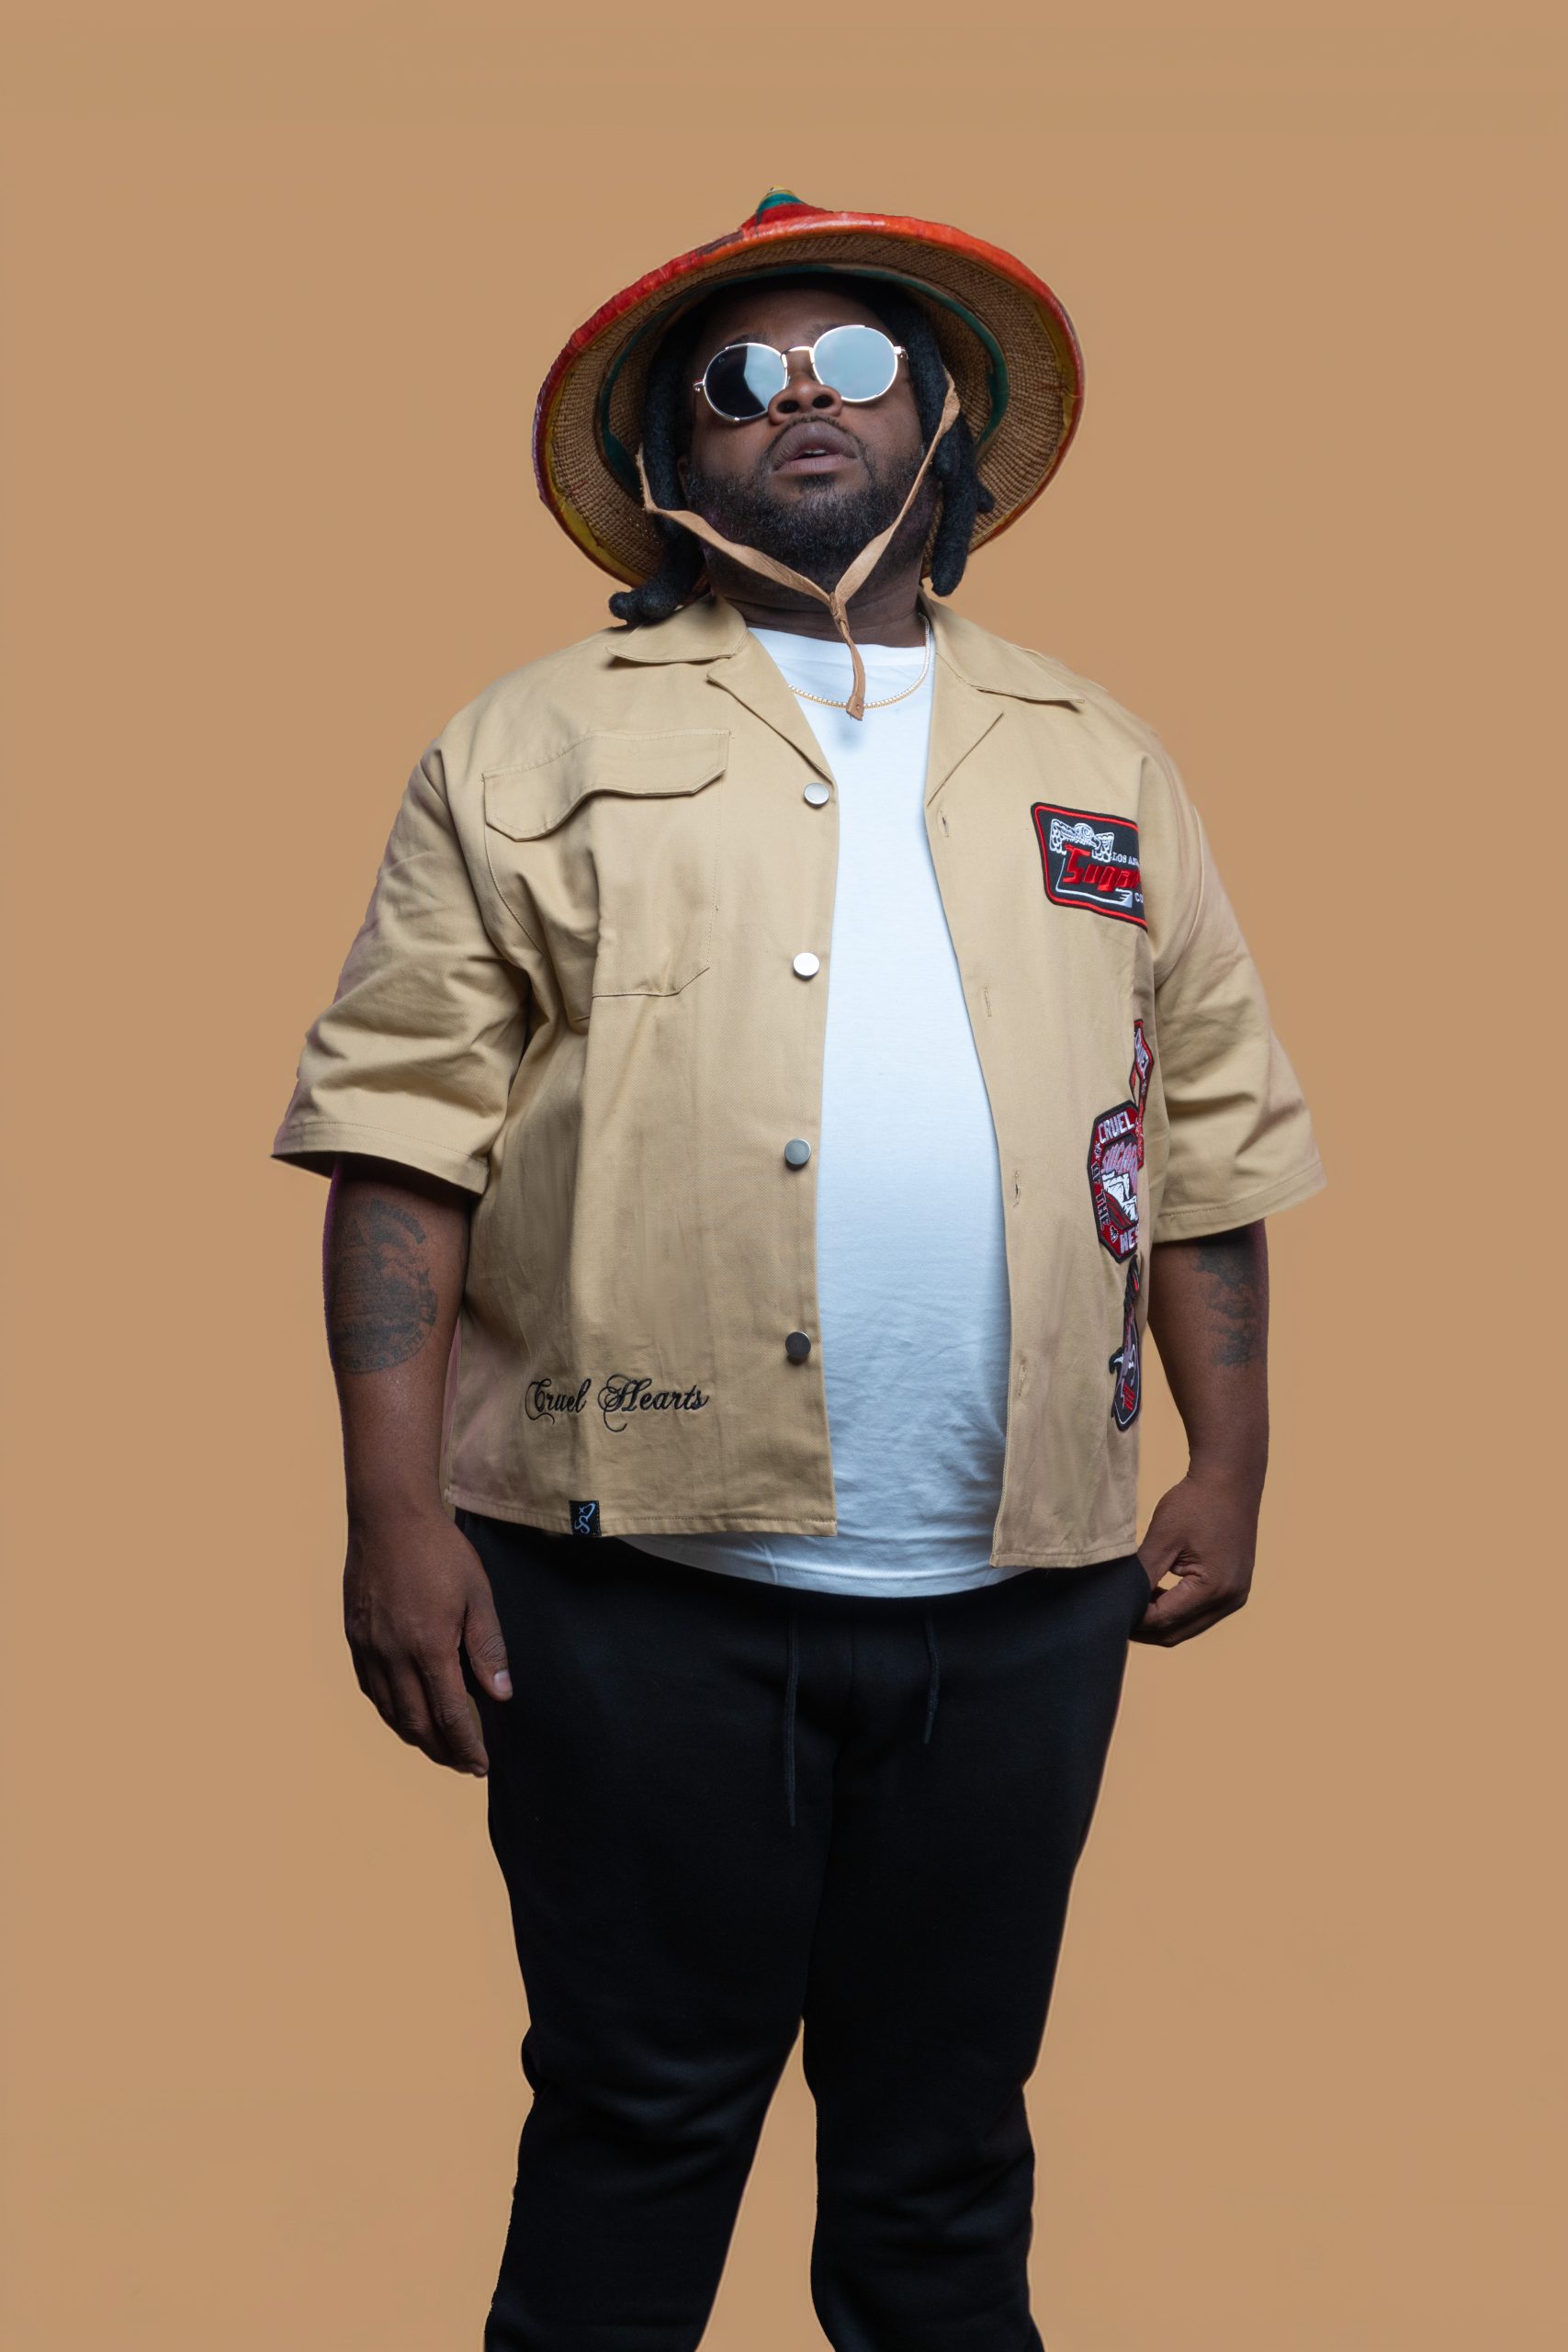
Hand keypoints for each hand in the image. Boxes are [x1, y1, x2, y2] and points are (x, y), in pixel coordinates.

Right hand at [343, 1505, 511, 1772]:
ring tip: (438, 1746)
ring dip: (415, 1737)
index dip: (466, 1746)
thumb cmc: (439, 1551)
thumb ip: (488, 1648)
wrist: (388, 1516)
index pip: (449, 1714)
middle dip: (442, 1751)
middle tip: (463, 1764)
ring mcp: (369, 1647)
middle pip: (416, 1723)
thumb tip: (500, 1695)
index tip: (481, 1765)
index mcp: (428, 1646)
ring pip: (389, 1712)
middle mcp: (393, 1655)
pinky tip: (404, 1713)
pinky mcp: (354, 1637)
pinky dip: (389, 1711)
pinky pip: (370, 1689)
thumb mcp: (478, 1594)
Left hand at [1130, 1469, 1260, 1646]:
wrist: (1230, 1479)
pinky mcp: (1235, 1587)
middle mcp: (1231, 1599)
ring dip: (1161, 1621)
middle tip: (1115, 1618)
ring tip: (1131, 1606)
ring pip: (1190, 1626)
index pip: (1164, 1619)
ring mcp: (1237, 1595)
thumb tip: (1120, 1601)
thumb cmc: (1196, 1502)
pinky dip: (1177, 1609)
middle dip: (1146, 1629)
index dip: (1134, 1620)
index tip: (1108, 1614)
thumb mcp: (1163, 1538)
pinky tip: (1155, 1595)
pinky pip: (1201, 1611)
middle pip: (1179, 1632)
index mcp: (1214, 1588)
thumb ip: (1143, 1574)